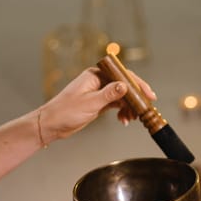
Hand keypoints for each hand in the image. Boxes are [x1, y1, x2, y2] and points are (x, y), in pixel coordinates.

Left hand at [39, 67, 156, 143]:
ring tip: (131, 119)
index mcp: (96, 75)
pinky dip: (122, 111)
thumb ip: (109, 94)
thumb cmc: (65, 111)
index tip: (148, 94)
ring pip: (122, 96)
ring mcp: (99, 92)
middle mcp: (99, 81)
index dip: (137, 84)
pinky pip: (116, 104)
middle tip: (145, 108)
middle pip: (125, 85)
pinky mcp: (99, 102)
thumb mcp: (90, 103)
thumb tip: (125, 86)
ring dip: (129, 107)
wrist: (51, 124)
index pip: (122, 75)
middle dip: (136, 98)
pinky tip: (123, 120)